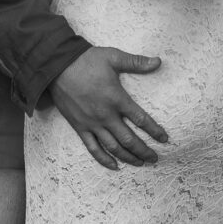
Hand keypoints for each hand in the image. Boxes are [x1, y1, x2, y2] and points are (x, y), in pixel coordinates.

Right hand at [49, 45, 167, 169]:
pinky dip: (104, 159)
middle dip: (143, 151)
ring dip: (128, 158)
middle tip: (154, 158)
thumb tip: (158, 61)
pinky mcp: (80, 127)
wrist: (58, 66)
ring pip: (114, 148)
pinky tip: (114, 166)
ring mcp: (92, 124)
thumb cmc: (87, 60)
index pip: (141, 119)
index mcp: (117, 98)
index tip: (164, 139)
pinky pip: (93, 148)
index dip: (154, 131)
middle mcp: (106, 115)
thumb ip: (136, 62)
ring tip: (140, 163)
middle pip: (129, 140)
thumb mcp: (113, 57)